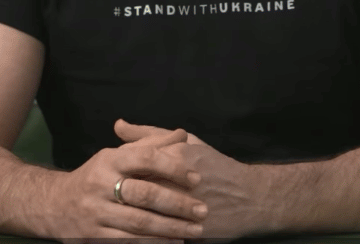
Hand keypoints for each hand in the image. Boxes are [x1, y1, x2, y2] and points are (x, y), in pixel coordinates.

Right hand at [46, 125, 207, 240]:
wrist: (53, 205)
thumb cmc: (96, 176)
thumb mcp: (116, 155)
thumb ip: (150, 145)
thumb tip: (182, 135)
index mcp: (109, 160)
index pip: (145, 158)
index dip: (173, 167)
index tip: (197, 179)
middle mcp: (100, 185)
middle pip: (145, 195)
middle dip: (177, 203)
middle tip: (203, 210)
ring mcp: (95, 214)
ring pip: (139, 224)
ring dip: (170, 229)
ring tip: (195, 230)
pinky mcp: (93, 238)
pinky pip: (126, 243)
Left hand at [115, 121, 266, 240]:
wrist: (249, 197)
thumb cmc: (215, 165)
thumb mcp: (188, 143)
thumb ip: (150, 135)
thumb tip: (117, 126)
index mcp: (174, 157)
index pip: (131, 164)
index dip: (115, 173)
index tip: (110, 179)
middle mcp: (177, 181)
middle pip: (133, 192)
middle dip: (118, 201)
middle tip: (110, 204)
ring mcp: (182, 209)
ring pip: (142, 218)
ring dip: (128, 222)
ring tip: (118, 222)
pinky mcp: (188, 231)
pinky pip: (158, 236)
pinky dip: (144, 237)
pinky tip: (137, 235)